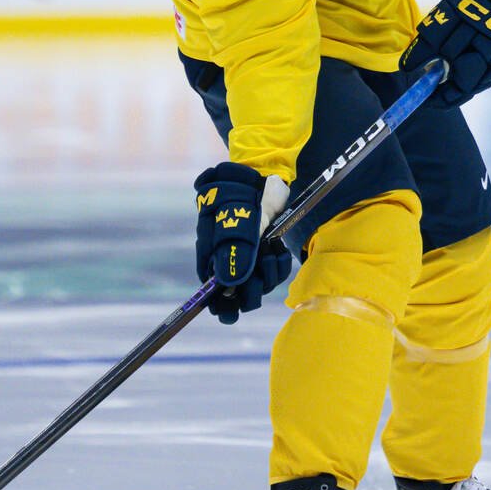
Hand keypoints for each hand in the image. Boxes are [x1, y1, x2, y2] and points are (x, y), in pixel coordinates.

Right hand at [193, 161, 291, 322]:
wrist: (261, 175)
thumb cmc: (239, 194)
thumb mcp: (235, 219)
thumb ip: (234, 250)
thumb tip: (230, 285)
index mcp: (210, 256)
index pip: (211, 292)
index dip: (220, 306)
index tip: (229, 314)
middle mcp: (228, 260)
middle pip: (237, 295)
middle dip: (250, 291)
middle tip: (259, 278)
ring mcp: (249, 257)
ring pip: (259, 285)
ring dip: (268, 275)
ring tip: (270, 252)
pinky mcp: (267, 252)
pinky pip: (276, 272)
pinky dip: (279, 265)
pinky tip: (277, 250)